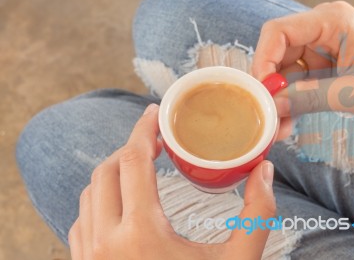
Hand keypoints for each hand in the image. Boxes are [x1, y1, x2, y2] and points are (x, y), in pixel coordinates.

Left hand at [68, 104, 275, 259]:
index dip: (144, 129)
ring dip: (115, 171)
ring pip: (91, 192)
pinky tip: (123, 199)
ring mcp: (89, 256)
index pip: (133, 160)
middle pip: (108, 169)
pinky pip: (82, 217)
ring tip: (143, 164)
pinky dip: (101, 197)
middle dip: (132, 147)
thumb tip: (264, 169)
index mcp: (142, 234)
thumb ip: (257, 213)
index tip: (155, 112)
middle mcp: (106, 242)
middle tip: (157, 139)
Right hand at [252, 1, 353, 138]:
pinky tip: (287, 122)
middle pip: (277, 52)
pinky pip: (296, 82)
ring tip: (277, 125)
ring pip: (283, 71)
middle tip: (265, 112)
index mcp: (332, 21)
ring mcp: (319, 48)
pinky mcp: (321, 66)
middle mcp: (321, 30)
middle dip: (270, 83)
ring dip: (279, 98)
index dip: (262, 59)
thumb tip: (272, 105)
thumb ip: (310, 98)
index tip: (260, 90)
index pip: (279, 32)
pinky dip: (290, 102)